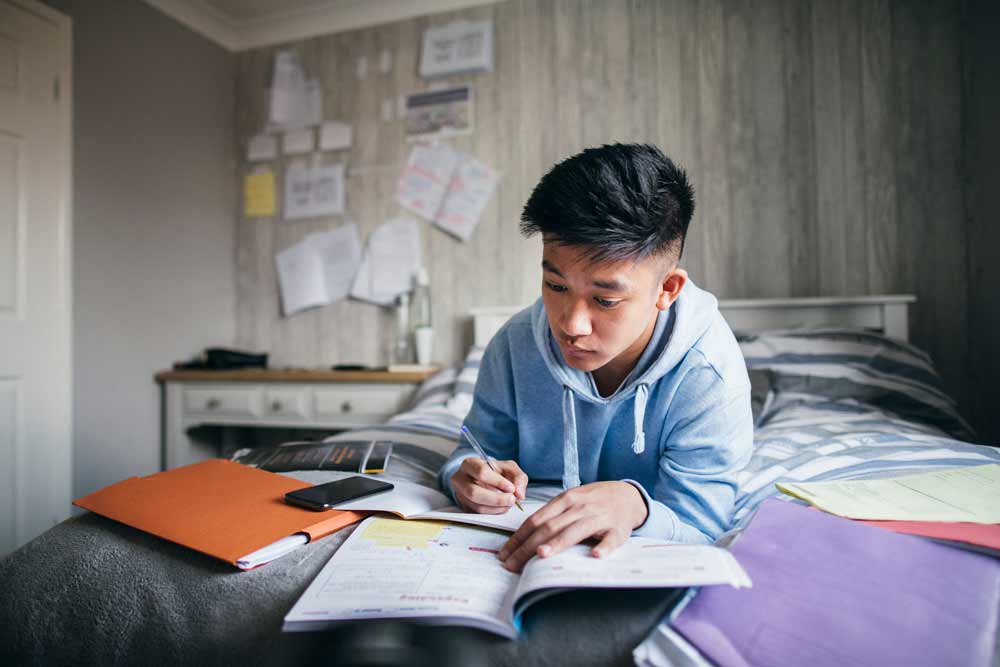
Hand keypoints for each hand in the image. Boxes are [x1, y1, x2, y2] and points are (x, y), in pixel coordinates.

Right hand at [450, 457, 527, 514]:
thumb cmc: (496, 472)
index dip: (498, 482)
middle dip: (496, 499)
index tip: (511, 488)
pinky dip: (494, 512)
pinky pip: (479, 514)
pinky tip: (502, 507)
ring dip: (497, 508)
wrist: (485, 479)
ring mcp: (461, 495)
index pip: (481, 472)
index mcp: (469, 464)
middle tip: (512, 499)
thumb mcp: (509, 468)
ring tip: (509, 503)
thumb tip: (519, 494)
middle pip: (474, 492)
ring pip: (477, 506)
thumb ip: (518, 477)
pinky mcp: (465, 507)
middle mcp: (460, 479)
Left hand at [497, 481, 647, 571]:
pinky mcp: (618, 529)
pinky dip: (604, 547)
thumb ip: (551, 516)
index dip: (518, 537)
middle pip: (549, 527)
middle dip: (527, 547)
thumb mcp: (570, 501)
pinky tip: (595, 555)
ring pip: (575, 530)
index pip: (535, 520)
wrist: (626, 495)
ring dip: (557, 543)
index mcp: (565, 500)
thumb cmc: (592, 501)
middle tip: (512, 565)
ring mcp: (599, 517)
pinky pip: (610, 539)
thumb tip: (523, 538)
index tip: (504, 554)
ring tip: (541, 555)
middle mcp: (579, 507)